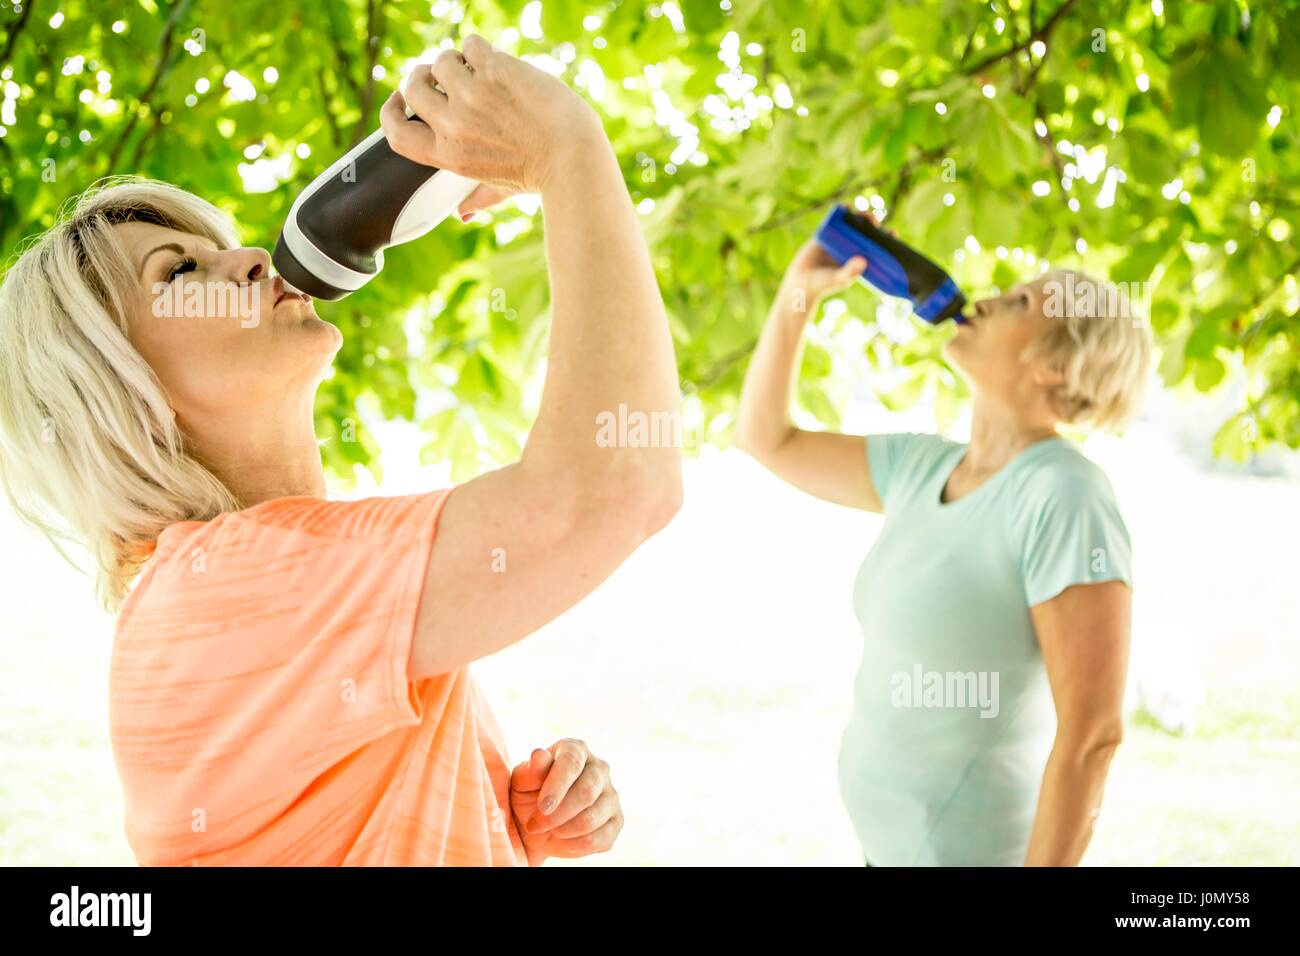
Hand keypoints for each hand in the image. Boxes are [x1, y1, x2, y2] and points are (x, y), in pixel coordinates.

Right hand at [380, 34, 603, 198]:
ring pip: (442, 61)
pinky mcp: (495, 71)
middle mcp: (454, 125)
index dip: (392, 111)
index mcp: (448, 154)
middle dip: (424, 76)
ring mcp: (473, 95)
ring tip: (477, 69)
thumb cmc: (542, 175)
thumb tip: (463, 214)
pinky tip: (496, 61)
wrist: (574, 157)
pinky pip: (471, 45)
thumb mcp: (503, 189)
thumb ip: (478, 197)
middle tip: (443, 77)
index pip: (395, 133)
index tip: (399, 100)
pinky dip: (480, 49)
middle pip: (413, 87)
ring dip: (456, 61)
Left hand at [509, 739, 622, 864]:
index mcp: (576, 750)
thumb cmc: (529, 795)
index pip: (572, 762)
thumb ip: (531, 771)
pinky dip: (574, 845)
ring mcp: (611, 795)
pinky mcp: (616, 821)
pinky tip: (562, 840)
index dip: (557, 786)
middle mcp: (599, 768)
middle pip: (587, 791)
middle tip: (535, 824)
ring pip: (591, 819)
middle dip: (558, 814)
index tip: (543, 807)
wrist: (538, 824)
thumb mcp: (522, 782)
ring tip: (547, 830)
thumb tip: (538, 755)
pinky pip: (598, 839)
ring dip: (563, 831)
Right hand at [777, 209, 894, 308]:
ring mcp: (838, 242)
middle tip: (875, 221)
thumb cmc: (822, 285)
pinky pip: (835, 222)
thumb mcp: (838, 279)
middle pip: (865, 233)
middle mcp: (850, 249)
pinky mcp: (825, 236)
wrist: (800, 283)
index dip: (886, 238)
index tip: (892, 232)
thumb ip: (849, 272)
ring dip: (859, 217)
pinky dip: (841, 213)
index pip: (876, 247)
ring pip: (851, 225)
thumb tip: (863, 261)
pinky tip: (846, 206)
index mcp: (859, 260)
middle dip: (872, 224)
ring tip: (863, 214)